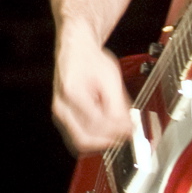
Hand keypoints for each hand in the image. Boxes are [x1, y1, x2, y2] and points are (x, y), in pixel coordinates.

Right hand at [53, 28, 131, 154]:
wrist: (76, 50)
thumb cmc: (90, 59)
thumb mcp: (110, 78)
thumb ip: (119, 105)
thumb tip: (128, 127)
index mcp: (72, 93)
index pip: (96, 123)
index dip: (117, 130)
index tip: (132, 128)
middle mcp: (61, 107)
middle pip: (84, 139)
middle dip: (108, 141)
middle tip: (126, 134)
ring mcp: (59, 114)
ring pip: (80, 142)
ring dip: (101, 141)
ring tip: (116, 129)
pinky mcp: (62, 118)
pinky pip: (77, 137)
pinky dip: (94, 137)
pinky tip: (105, 128)